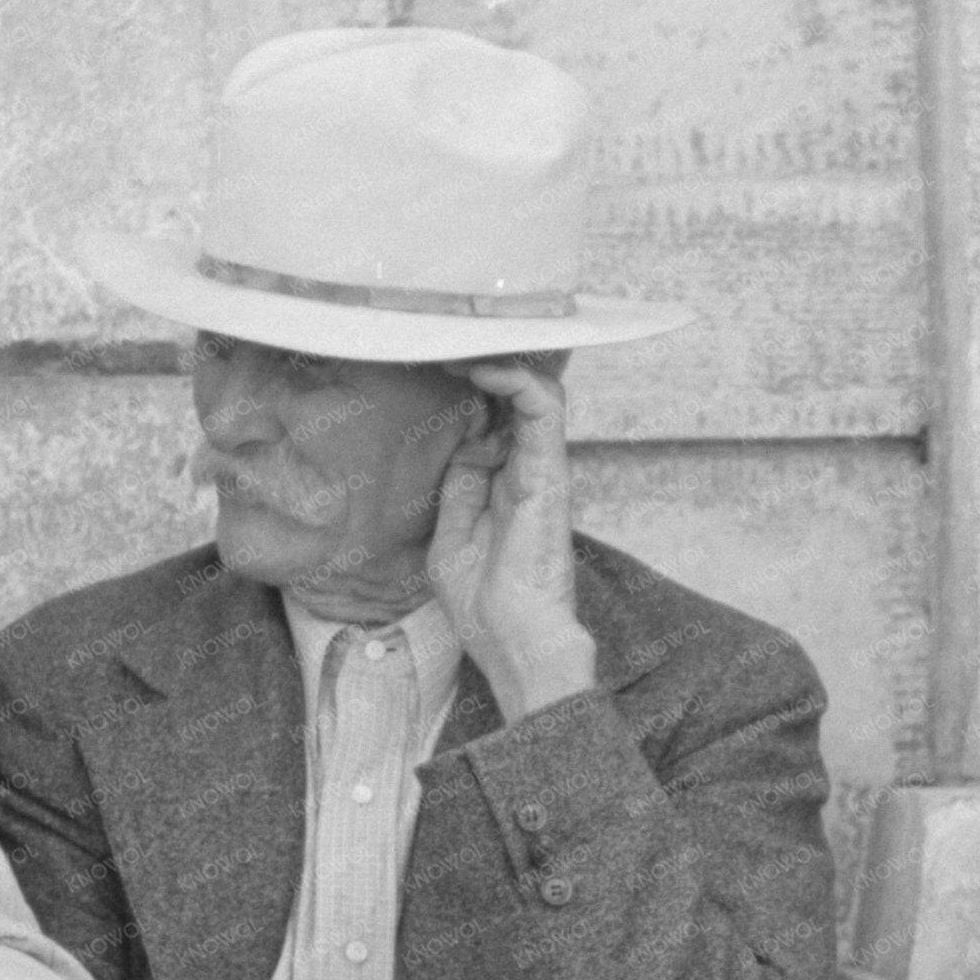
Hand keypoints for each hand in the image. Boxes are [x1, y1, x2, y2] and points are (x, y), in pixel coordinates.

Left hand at [426, 359, 598, 723]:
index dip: (468, 388)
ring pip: (537, 390)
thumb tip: (463, 448)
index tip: (430, 364)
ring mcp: (541, 468)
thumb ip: (458, 489)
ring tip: (457, 344)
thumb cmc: (483, 603)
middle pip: (517, 397)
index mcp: (503, 486)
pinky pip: (544, 408)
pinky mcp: (550, 471)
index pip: (495, 419)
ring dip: (497, 361)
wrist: (512, 641)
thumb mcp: (450, 537)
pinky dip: (515, 379)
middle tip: (442, 339)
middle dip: (484, 363)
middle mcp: (526, 470)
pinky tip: (481, 368)